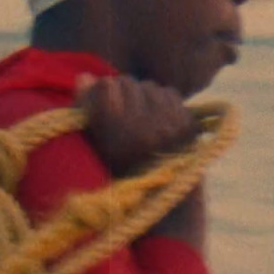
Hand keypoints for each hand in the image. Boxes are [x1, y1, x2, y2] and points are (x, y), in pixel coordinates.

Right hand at [75, 74, 199, 177]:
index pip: (107, 85)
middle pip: (127, 82)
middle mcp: (149, 131)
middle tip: (120, 109)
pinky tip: (156, 120)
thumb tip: (84, 77)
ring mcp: (173, 127)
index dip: (100, 91)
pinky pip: (169, 93)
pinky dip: (161, 102)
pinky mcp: (189, 125)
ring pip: (149, 86)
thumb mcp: (94, 146)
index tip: (101, 102)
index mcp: (121, 139)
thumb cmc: (119, 172)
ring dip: (142, 96)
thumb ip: (87, 111)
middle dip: (121, 92)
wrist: (163, 196)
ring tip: (139, 117)